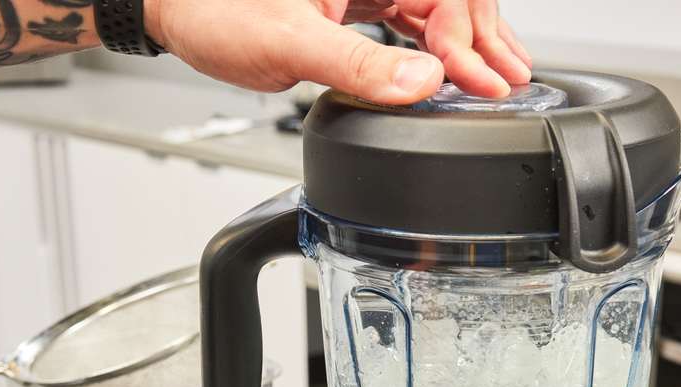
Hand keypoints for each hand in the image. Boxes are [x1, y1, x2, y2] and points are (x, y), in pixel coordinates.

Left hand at [148, 0, 532, 105]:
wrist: (172, 6)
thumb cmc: (212, 9)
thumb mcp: (288, 44)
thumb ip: (359, 67)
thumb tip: (422, 84)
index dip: (471, 36)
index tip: (483, 80)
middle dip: (484, 35)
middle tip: (509, 80)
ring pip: (437, 3)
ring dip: (467, 40)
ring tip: (496, 76)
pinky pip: (412, 12)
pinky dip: (437, 41)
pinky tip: (453, 67)